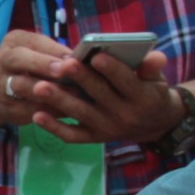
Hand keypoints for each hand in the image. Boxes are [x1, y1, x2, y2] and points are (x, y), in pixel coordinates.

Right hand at [0, 30, 67, 129]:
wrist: (1, 95)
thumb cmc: (31, 69)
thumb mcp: (40, 55)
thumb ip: (57, 55)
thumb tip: (84, 59)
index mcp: (14, 41)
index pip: (33, 41)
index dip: (54, 50)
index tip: (73, 58)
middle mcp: (2, 60)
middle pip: (18, 58)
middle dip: (43, 64)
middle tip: (64, 71)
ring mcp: (0, 85)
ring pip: (21, 86)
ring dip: (46, 91)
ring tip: (72, 95)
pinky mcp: (6, 108)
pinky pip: (27, 109)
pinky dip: (47, 110)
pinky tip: (66, 110)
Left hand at [23, 44, 181, 146]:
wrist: (155, 124)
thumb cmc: (151, 92)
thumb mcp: (158, 79)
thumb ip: (152, 67)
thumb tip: (155, 57)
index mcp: (142, 97)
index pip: (127, 82)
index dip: (112, 69)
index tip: (97, 55)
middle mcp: (124, 116)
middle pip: (99, 95)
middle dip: (81, 79)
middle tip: (63, 65)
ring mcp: (107, 129)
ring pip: (81, 114)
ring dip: (59, 101)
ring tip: (40, 87)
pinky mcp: (94, 138)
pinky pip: (72, 135)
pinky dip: (54, 127)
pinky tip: (36, 115)